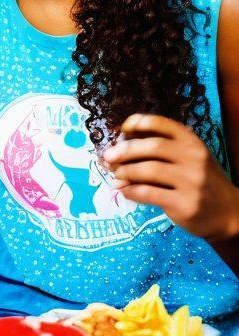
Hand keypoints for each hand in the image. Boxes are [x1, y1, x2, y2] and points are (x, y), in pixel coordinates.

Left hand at [105, 113, 238, 241]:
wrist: (227, 213)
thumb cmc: (198, 180)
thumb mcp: (188, 158)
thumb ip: (162, 149)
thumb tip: (119, 145)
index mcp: (192, 142)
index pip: (162, 124)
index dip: (139, 122)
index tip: (124, 129)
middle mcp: (194, 159)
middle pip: (153, 147)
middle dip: (125, 150)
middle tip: (108, 157)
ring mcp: (192, 182)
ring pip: (148, 170)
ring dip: (125, 172)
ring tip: (116, 176)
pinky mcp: (184, 204)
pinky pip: (148, 193)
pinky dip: (130, 191)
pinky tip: (124, 191)